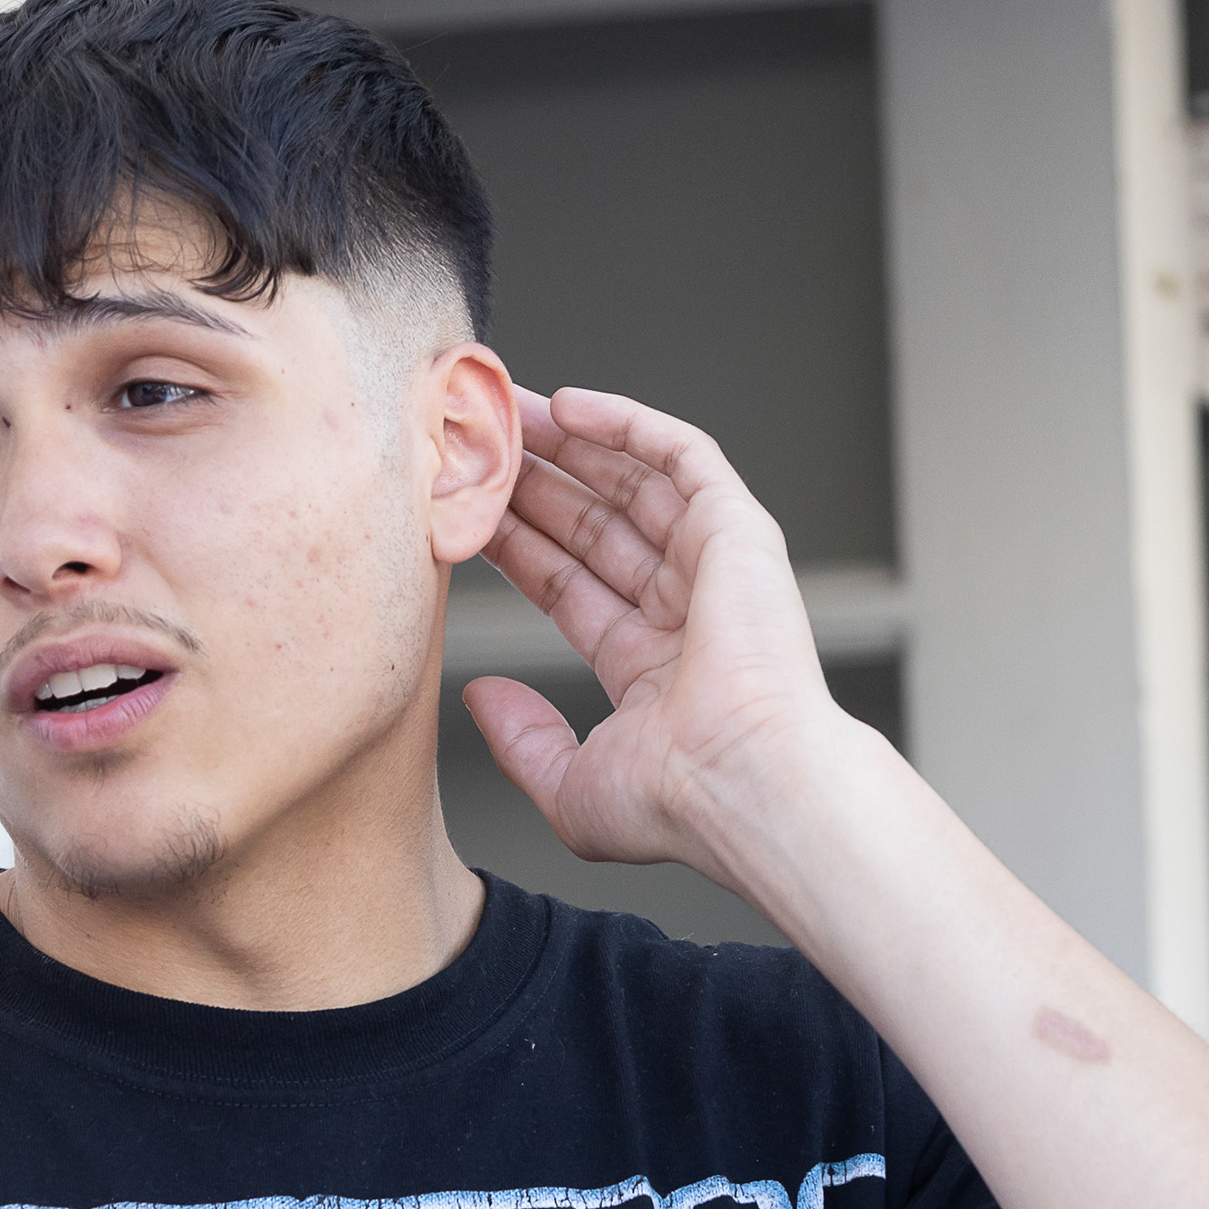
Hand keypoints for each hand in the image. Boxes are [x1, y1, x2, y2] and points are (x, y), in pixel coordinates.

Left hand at [465, 385, 845, 892]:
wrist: (745, 783)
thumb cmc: (680, 802)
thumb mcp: (571, 786)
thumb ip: (522, 742)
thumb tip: (480, 697)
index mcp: (654, 668)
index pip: (567, 586)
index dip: (515, 545)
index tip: (463, 512)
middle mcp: (687, 612)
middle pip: (595, 526)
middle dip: (535, 484)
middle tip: (477, 449)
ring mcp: (716, 568)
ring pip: (633, 482)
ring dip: (570, 444)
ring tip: (508, 411)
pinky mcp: (739, 530)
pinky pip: (682, 454)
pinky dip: (628, 423)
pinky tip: (569, 405)